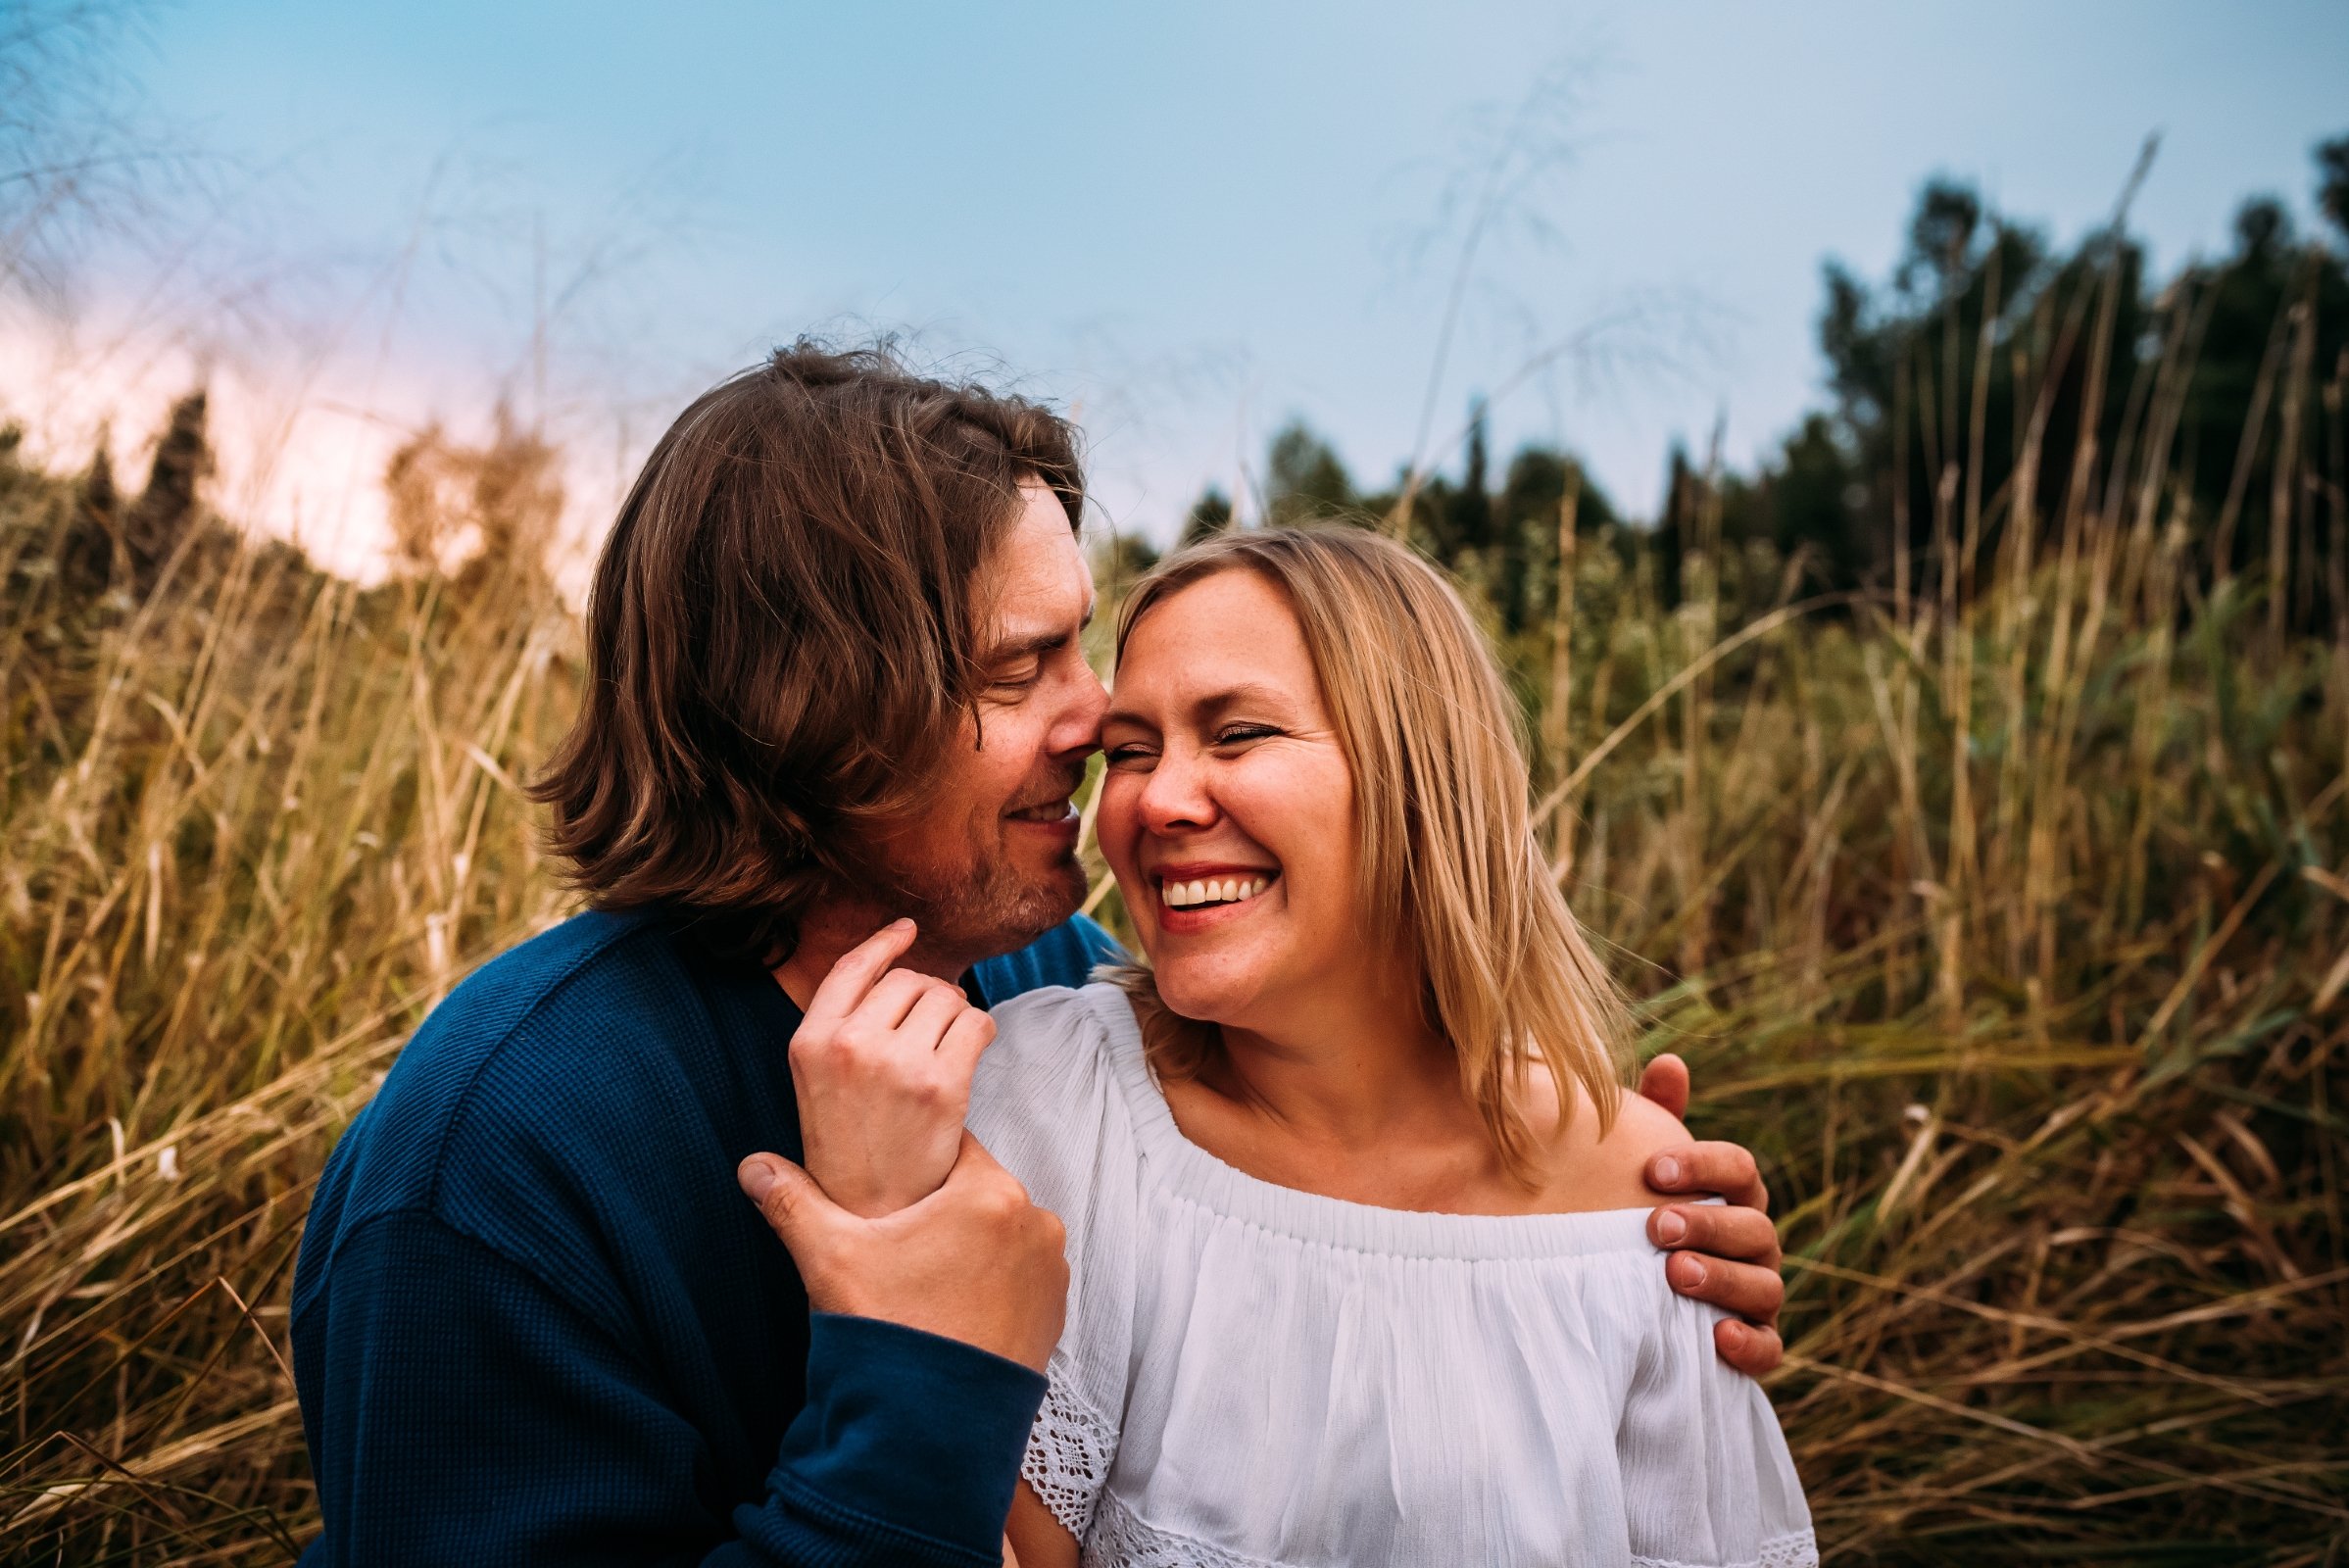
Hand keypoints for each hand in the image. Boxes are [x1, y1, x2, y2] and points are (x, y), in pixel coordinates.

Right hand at [738, 1132, 1067, 1371]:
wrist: (931, 1434)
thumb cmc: (889, 1336)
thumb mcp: (832, 1259)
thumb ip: (793, 1202)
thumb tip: (753, 1166)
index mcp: (991, 1193)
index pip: (953, 1147)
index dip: (917, 1162)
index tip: (892, 1186)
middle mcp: (1036, 1225)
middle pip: (979, 1193)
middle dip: (942, 1210)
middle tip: (900, 1241)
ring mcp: (1051, 1273)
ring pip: (1001, 1237)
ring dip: (970, 1248)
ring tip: (924, 1281)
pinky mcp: (1054, 1315)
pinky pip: (1020, 1280)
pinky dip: (992, 1286)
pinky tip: (953, 1309)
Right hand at [788, 918, 996, 1216]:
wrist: (873, 1224)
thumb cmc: (848, 1163)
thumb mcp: (812, 1092)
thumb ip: (833, 1043)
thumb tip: (867, 1005)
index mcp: (809, 1044)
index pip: (851, 968)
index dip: (883, 943)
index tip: (907, 931)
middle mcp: (849, 1044)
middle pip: (908, 980)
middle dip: (929, 995)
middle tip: (935, 1028)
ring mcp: (896, 1063)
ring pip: (946, 997)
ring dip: (956, 1015)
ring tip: (950, 1048)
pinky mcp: (942, 1085)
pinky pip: (976, 1025)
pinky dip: (981, 1033)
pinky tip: (972, 1055)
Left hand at [1637, 1053, 1784, 1377]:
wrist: (1633, 1298)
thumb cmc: (1643, 1218)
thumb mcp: (1647, 1171)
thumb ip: (1658, 1120)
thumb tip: (1670, 1062)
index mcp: (1734, 1195)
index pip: (1738, 1170)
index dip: (1702, 1166)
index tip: (1652, 1170)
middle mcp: (1755, 1242)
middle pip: (1753, 1225)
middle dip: (1707, 1223)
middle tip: (1655, 1226)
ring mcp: (1759, 1293)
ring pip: (1763, 1285)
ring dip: (1722, 1278)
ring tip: (1674, 1273)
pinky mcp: (1755, 1344)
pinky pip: (1769, 1348)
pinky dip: (1750, 1343)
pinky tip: (1717, 1337)